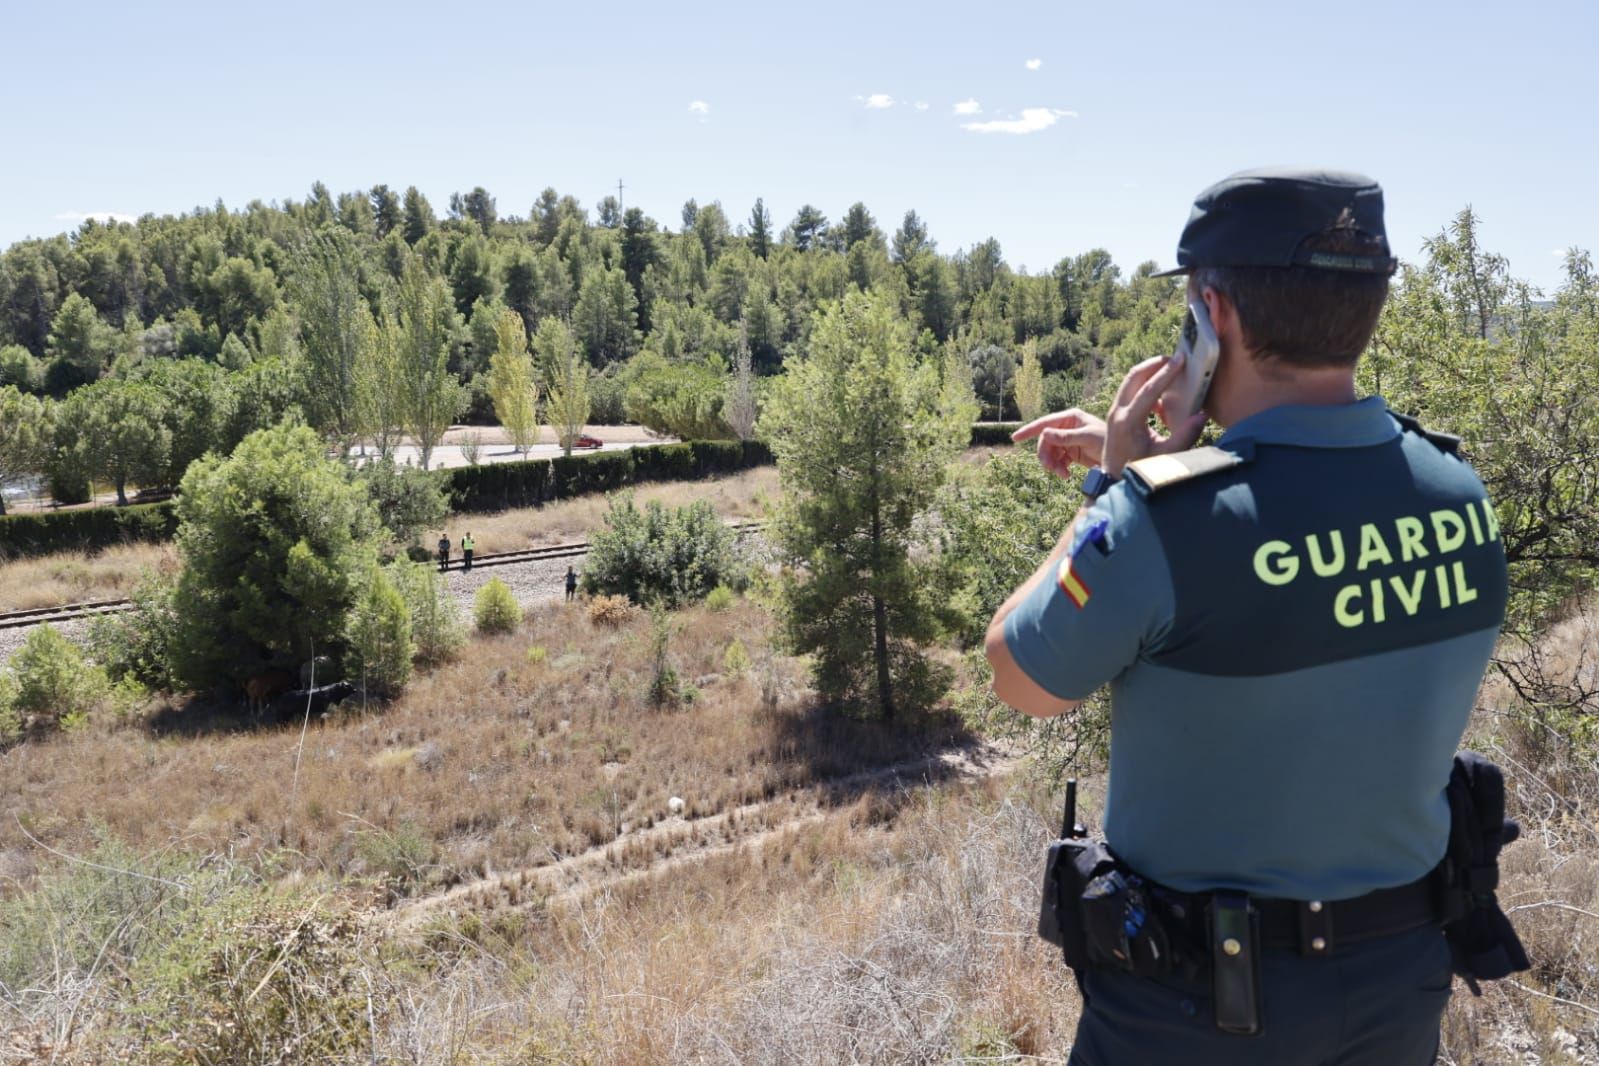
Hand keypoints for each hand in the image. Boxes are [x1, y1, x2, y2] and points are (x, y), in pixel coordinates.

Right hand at [1011, 409, 1106, 480]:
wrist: (1123, 457)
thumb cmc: (1108, 441)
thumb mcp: (1087, 438)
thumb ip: (1066, 437)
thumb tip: (1044, 433)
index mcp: (1070, 418)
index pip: (1045, 423)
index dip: (1029, 430)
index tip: (1015, 438)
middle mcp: (1067, 428)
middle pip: (1045, 441)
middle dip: (1046, 456)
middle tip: (1049, 468)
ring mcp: (1068, 441)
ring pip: (1050, 453)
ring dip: (1053, 465)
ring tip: (1062, 475)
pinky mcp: (1072, 453)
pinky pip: (1058, 461)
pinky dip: (1059, 469)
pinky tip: (1066, 475)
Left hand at [1100, 352, 1208, 476]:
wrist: (1114, 480)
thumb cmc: (1139, 471)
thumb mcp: (1165, 457)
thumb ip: (1185, 437)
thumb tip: (1202, 415)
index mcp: (1128, 422)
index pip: (1149, 390)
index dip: (1167, 373)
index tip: (1181, 358)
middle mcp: (1117, 413)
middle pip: (1133, 376)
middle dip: (1154, 363)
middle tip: (1175, 359)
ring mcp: (1114, 412)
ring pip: (1129, 381)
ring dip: (1149, 372)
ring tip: (1171, 372)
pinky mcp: (1115, 414)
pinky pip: (1130, 391)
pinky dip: (1145, 387)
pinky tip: (1163, 403)